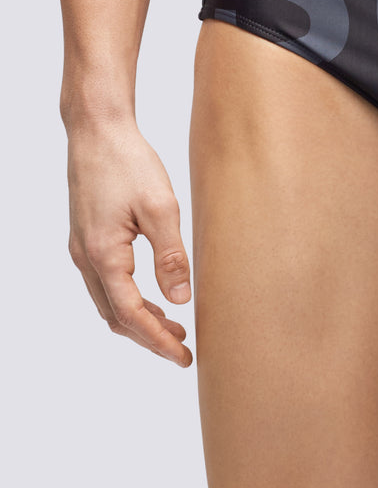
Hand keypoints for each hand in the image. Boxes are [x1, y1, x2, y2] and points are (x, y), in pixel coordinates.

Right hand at [66, 120, 193, 364]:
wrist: (97, 130)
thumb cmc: (128, 162)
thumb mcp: (160, 208)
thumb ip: (171, 256)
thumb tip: (181, 301)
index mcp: (104, 255)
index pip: (131, 315)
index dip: (158, 340)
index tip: (184, 357)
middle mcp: (86, 258)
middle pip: (115, 316)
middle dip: (149, 337)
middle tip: (184, 350)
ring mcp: (83, 249)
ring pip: (108, 301)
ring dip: (139, 319)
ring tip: (175, 327)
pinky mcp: (88, 238)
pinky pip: (106, 283)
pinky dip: (129, 298)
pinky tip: (154, 295)